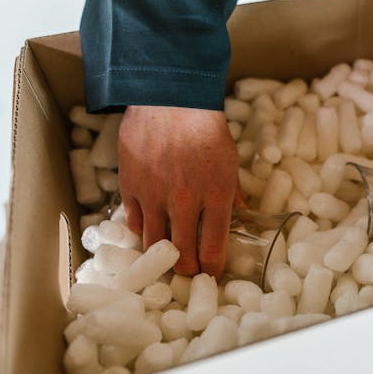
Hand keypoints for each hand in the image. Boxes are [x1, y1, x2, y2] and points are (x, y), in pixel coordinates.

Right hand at [118, 105, 238, 276]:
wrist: (170, 99)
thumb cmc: (205, 128)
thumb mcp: (230, 162)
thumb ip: (234, 194)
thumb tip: (242, 218)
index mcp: (215, 196)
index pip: (214, 249)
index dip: (213, 269)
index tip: (212, 274)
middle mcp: (184, 201)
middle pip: (182, 255)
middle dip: (187, 270)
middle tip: (189, 273)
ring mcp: (153, 195)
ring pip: (153, 244)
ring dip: (161, 255)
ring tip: (168, 257)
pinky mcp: (130, 186)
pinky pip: (133, 221)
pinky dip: (141, 229)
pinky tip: (149, 228)